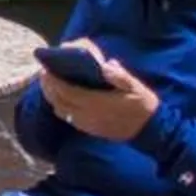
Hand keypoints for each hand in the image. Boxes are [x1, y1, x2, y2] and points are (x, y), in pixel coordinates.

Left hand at [39, 39, 160, 143]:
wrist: (150, 131)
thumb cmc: (143, 105)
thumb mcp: (135, 86)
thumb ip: (119, 75)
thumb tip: (105, 64)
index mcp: (96, 102)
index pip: (66, 91)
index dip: (53, 81)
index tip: (46, 69)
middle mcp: (87, 115)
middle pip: (59, 102)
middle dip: (48, 88)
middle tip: (44, 74)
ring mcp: (88, 125)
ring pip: (61, 111)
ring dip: (53, 98)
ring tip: (51, 85)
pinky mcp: (91, 130)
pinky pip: (69, 119)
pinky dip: (61, 107)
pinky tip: (64, 98)